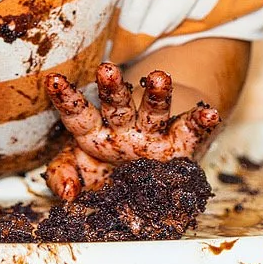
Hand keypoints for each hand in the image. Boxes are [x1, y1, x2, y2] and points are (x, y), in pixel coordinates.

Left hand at [41, 61, 220, 200]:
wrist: (146, 172)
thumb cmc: (105, 169)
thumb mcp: (80, 171)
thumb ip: (63, 176)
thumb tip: (66, 193)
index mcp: (95, 133)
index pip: (78, 114)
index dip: (65, 98)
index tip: (52, 79)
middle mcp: (124, 128)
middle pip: (117, 105)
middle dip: (112, 88)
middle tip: (107, 70)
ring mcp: (153, 135)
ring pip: (154, 112)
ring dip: (157, 95)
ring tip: (161, 77)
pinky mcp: (179, 144)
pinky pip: (191, 131)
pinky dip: (201, 122)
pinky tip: (210, 114)